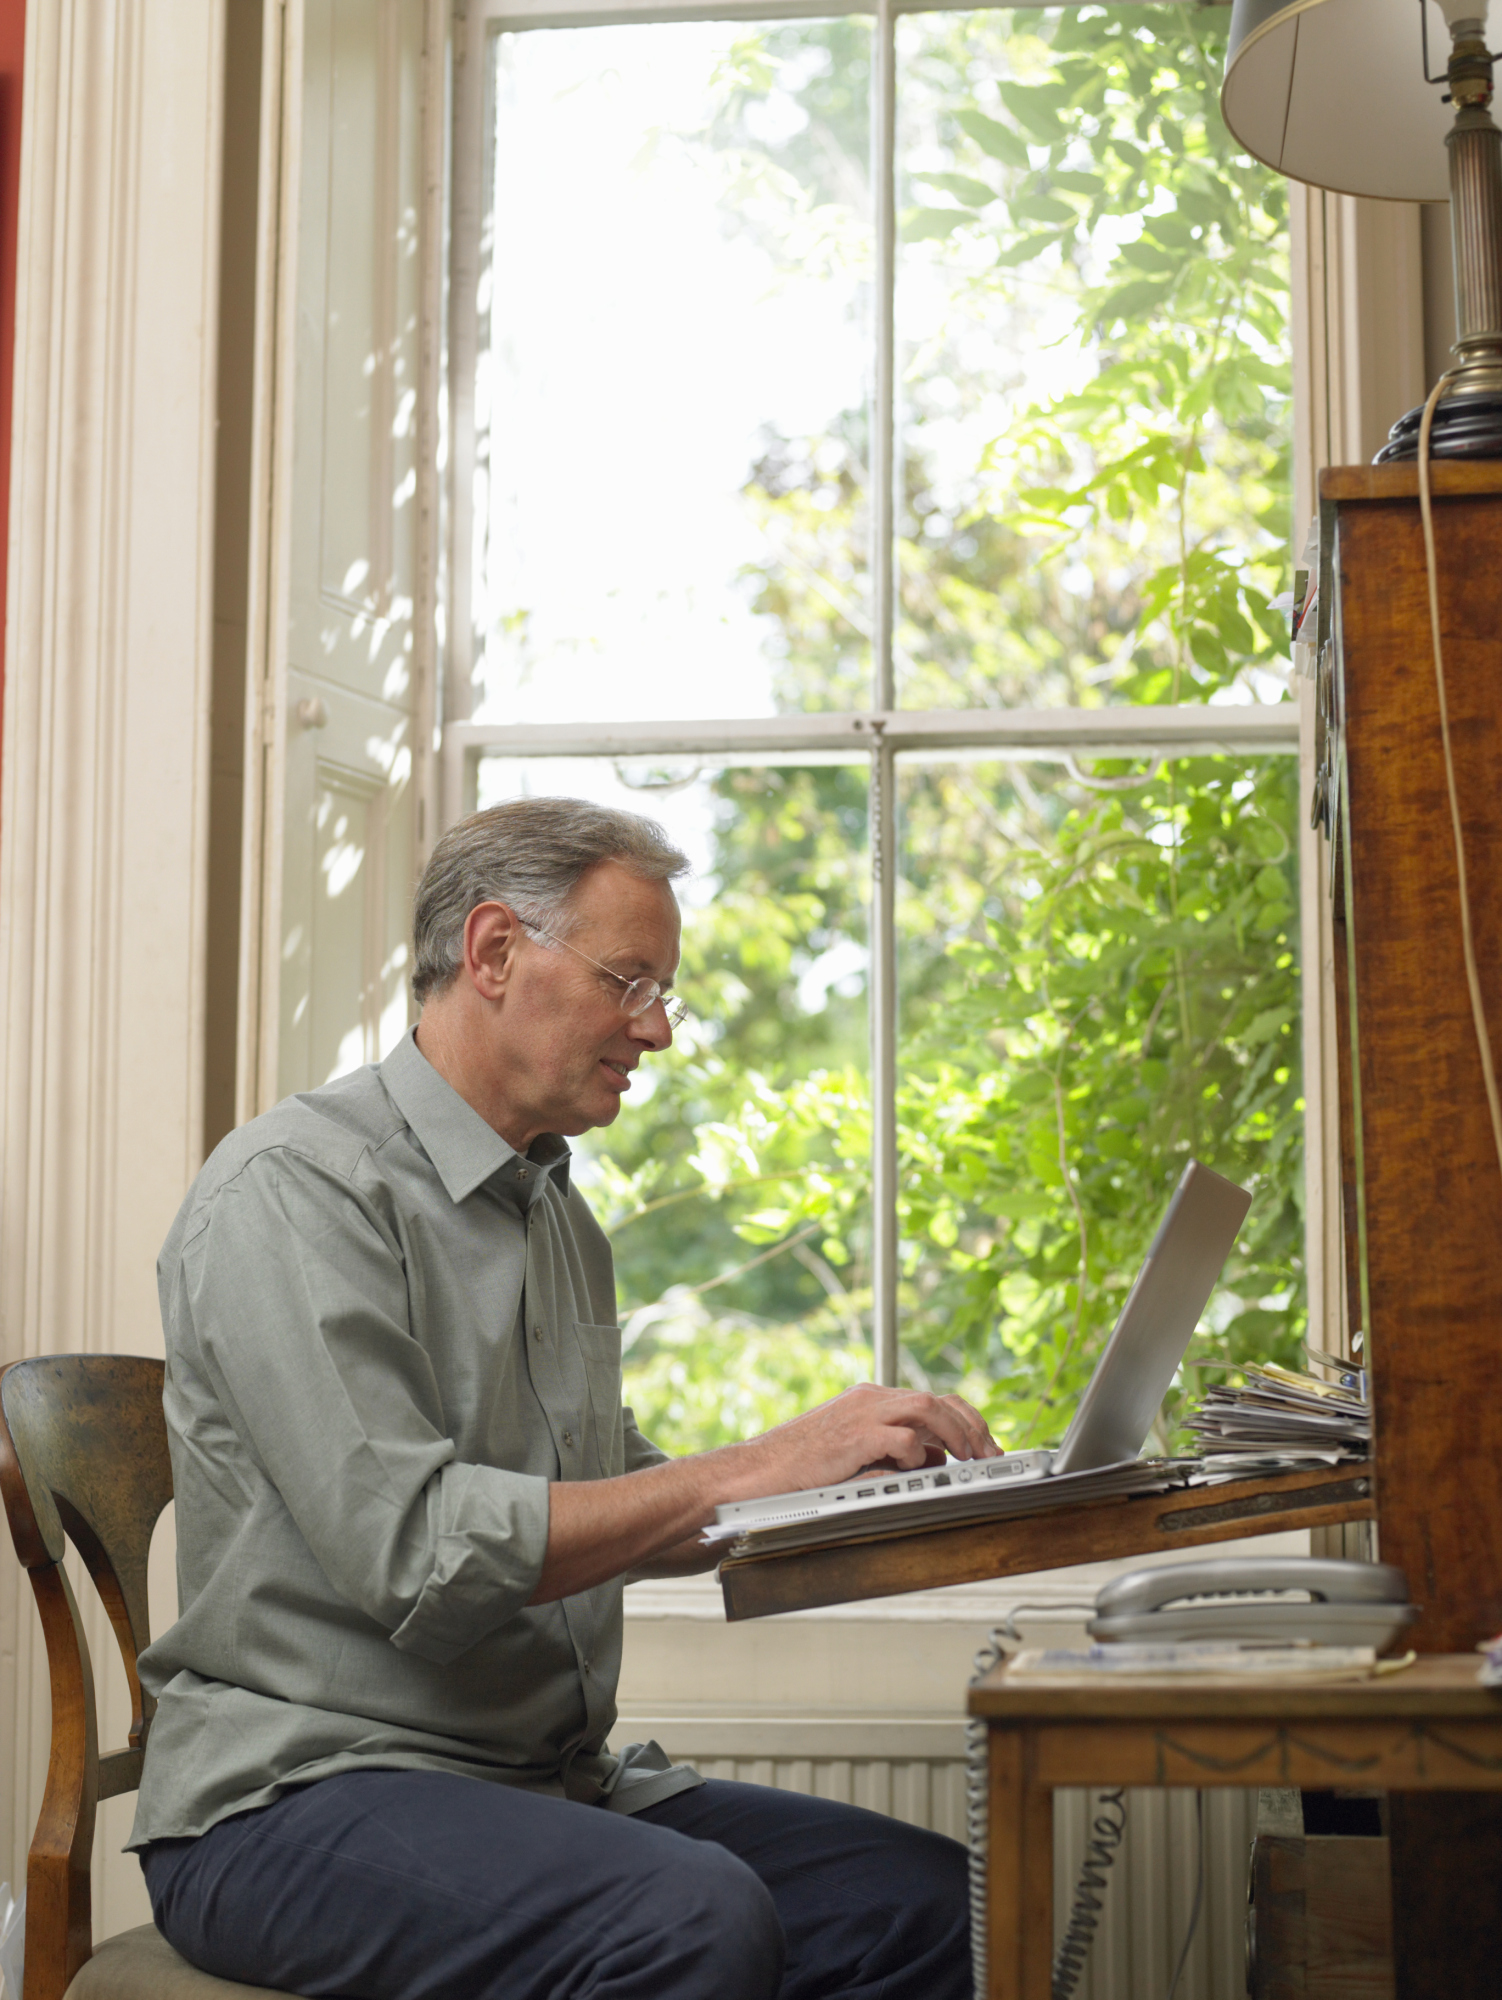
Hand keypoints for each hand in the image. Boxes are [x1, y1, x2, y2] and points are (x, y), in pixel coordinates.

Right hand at [729, 1382, 999, 1502]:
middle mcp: (870, 1399)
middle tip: (991, 1454)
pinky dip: (918, 1453)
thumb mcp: (855, 1454)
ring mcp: (862, 1414)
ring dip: (959, 1434)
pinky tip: (922, 1468)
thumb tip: (933, 1457)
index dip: (965, 1420)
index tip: (984, 1444)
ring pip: (928, 1408)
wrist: (756, 1473)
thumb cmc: (799, 1468)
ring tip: (973, 1458)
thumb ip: (893, 1450)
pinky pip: (900, 1437)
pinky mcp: (853, 1437)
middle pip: (938, 1400)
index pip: (932, 1400)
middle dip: (973, 1426)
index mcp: (871, 1400)